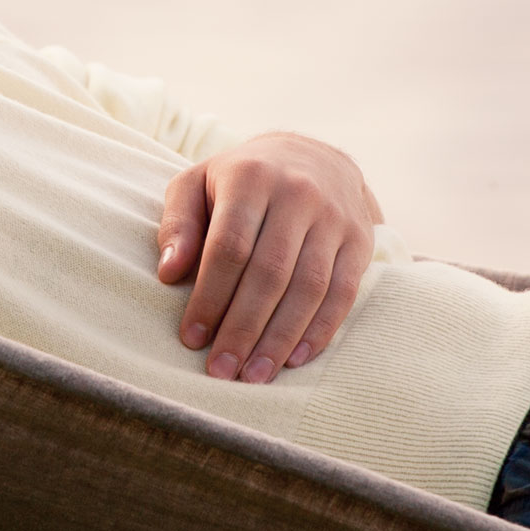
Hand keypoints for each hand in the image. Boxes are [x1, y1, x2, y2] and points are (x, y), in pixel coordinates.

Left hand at [155, 132, 383, 384]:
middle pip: (270, 273)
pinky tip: (294, 359)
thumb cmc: (241, 180)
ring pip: (309, 288)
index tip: (192, 338)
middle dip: (243, 328)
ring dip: (280, 338)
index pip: (229, 247)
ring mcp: (334, 217)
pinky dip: (320, 331)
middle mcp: (297, 193)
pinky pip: (343, 293)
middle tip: (221, 371)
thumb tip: (169, 273)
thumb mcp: (197, 183)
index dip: (210, 297)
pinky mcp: (360, 240)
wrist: (313, 155)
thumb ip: (177, 224)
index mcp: (251, 176)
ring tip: (254, 375)